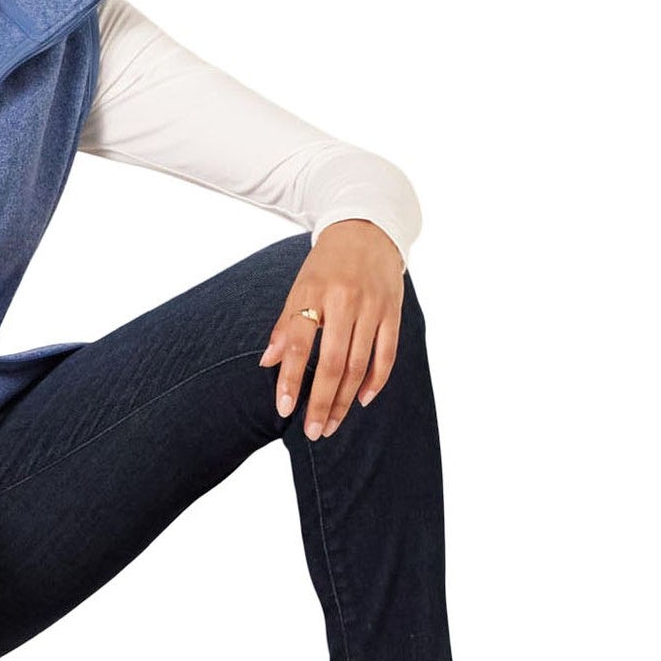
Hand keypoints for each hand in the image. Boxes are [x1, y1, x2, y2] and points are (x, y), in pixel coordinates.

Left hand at [257, 219, 404, 439]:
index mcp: (314, 293)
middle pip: (331, 362)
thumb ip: (285, 325)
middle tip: (313, 430)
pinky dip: (375, 381)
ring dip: (344, 399)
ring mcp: (372, 307)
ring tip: (331, 423)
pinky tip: (361, 400)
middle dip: (320, 401)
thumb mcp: (299, 286)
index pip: (299, 343)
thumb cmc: (326, 264)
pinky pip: (386, 354)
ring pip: (358, 364)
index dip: (290, 378)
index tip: (284, 408)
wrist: (367, 229)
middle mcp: (344, 301)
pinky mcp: (393, 312)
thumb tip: (267, 363)